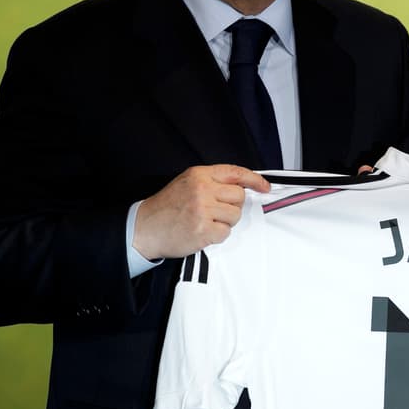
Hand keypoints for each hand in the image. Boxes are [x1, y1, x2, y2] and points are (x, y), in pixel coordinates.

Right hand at [133, 165, 269, 260]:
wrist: (144, 228)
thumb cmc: (167, 206)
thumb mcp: (187, 182)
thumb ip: (212, 181)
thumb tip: (242, 186)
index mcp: (199, 175)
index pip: (236, 172)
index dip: (254, 179)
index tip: (264, 187)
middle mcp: (202, 189)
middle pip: (239, 197)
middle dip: (232, 206)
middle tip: (216, 211)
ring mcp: (202, 210)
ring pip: (235, 216)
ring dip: (225, 222)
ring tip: (206, 222)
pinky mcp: (202, 230)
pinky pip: (225, 233)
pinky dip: (217, 235)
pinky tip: (202, 232)